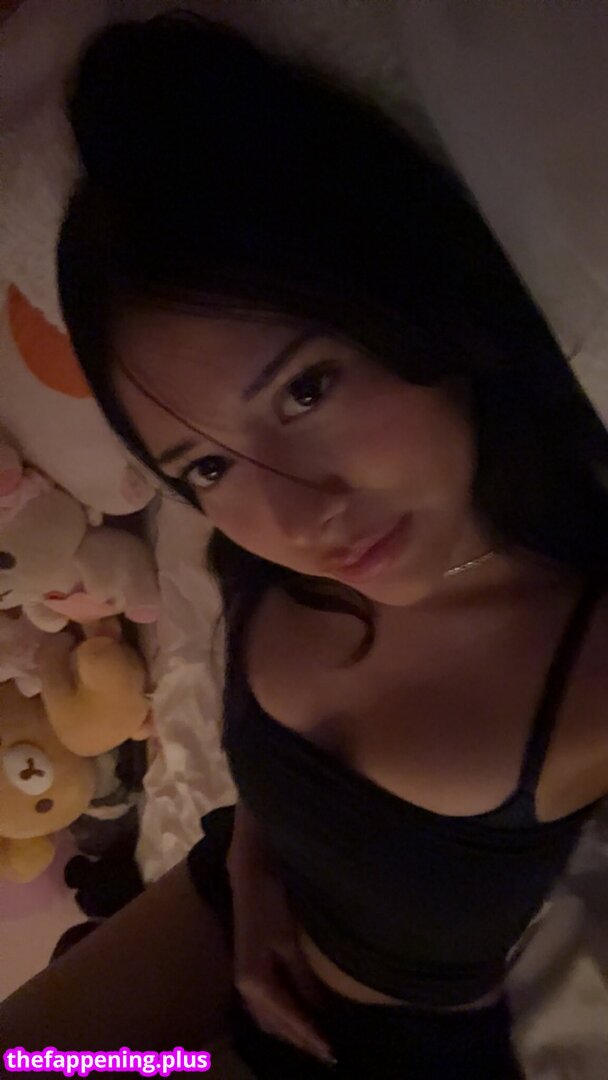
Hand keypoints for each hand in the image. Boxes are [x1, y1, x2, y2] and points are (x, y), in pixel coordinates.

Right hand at [228, 808, 335, 1065]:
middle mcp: (245, 984)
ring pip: (267, 1015)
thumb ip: (305, 977)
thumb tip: (322, 1011)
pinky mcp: (248, 962)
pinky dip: (282, 1013)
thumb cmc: (273, 898)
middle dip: (299, 1039)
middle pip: (274, 1024)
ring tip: (315, 1038)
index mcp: (255, 981)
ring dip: (289, 1029)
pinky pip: (265, 1001)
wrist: (250, 862)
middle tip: (328, 1054)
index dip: (309, 1037)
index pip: (287, 1019)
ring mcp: (244, 974)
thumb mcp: (291, 940)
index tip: (332, 1053)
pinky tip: (297, 1010)